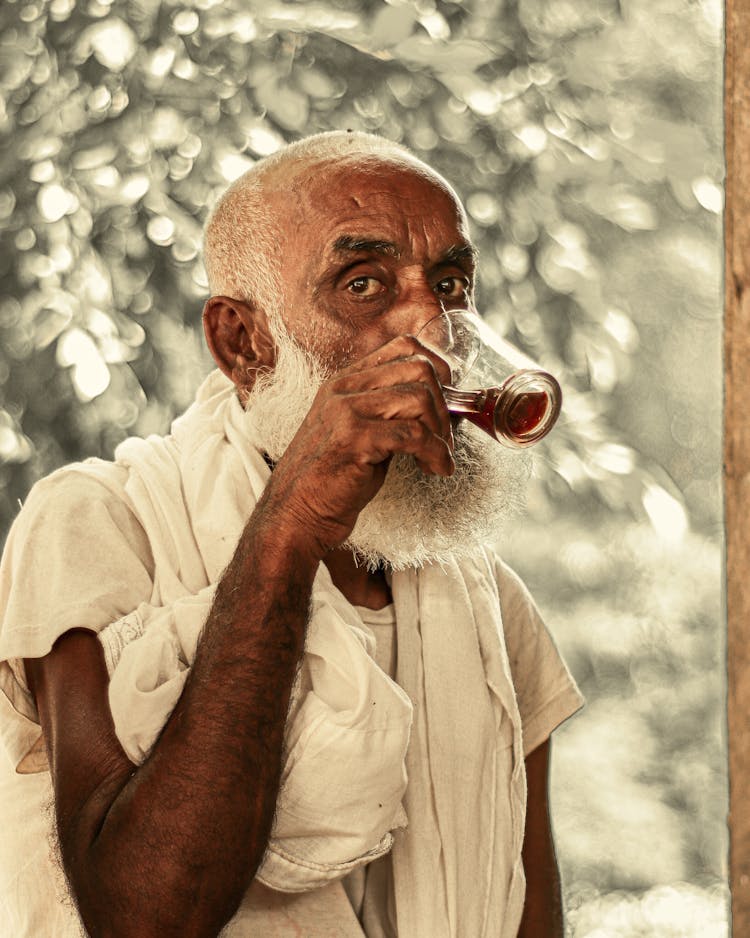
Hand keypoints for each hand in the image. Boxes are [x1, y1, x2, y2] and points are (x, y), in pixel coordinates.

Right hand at [263, 334, 454, 554]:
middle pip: (418, 368)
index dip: (437, 369)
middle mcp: (343, 390)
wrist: (294, 516)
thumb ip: (386, 412)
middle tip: (443, 438)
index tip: (445, 400)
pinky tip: (434, 469)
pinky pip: (414, 434)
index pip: (403, 346)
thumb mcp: (356, 434)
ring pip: (419, 397)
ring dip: (441, 432)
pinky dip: (435, 454)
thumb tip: (434, 405)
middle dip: (443, 405)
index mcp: (344, 382)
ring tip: (436, 457)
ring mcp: (346, 411)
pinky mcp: (354, 439)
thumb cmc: (328, 483)